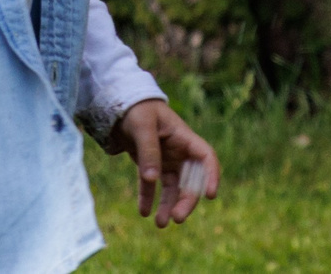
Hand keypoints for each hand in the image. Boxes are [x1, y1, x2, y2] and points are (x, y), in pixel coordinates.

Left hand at [112, 99, 220, 226]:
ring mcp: (166, 160)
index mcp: (184, 138)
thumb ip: (148, 151)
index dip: (211, 175)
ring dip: (169, 205)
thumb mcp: (142, 127)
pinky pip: (153, 187)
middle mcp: (179, 152)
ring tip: (160, 224)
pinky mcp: (151, 166)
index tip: (210, 195)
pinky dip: (149, 199)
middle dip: (187, 200)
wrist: (119, 105)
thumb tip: (152, 179)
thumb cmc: (136, 109)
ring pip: (173, 188)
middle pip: (191, 180)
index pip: (206, 157)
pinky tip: (144, 212)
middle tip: (177, 218)